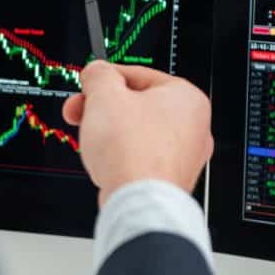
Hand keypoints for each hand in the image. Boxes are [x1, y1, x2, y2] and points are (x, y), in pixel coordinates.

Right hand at [62, 61, 212, 205]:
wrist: (138, 202)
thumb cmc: (131, 150)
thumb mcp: (104, 95)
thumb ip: (99, 75)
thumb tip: (97, 72)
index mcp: (186, 97)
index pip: (138, 75)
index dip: (105, 80)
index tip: (87, 86)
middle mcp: (194, 127)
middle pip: (136, 105)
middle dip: (102, 109)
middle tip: (80, 111)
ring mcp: (184, 157)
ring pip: (137, 133)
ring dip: (109, 133)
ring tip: (92, 140)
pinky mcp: (170, 180)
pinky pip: (140, 158)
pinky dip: (120, 157)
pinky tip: (106, 163)